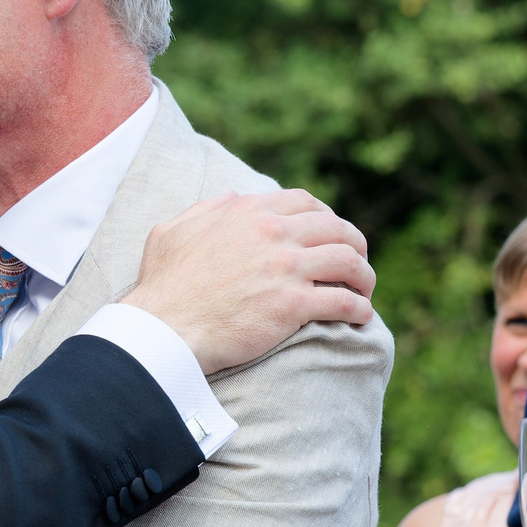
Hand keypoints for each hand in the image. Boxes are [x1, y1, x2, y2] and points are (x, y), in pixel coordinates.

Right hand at [120, 189, 374, 373]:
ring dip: (364, 276)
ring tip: (363, 290)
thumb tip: (233, 197)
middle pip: (337, 229)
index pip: (305, 202)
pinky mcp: (293, 305)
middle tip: (356, 264)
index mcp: (248, 212)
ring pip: (349, 262)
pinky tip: (362, 316)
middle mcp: (273, 233)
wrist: (162, 329)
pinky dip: (361, 308)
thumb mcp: (171, 232)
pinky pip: (344, 302)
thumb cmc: (162, 286)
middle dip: (355, 244)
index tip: (330, 235)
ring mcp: (286, 269)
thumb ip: (205, 209)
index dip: (326, 216)